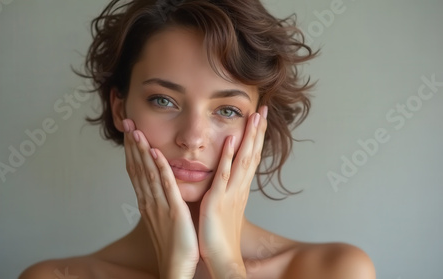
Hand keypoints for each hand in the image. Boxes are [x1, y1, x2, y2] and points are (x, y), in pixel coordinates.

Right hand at [122, 119, 198, 278]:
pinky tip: (156, 153)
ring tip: (136, 131)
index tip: (129, 134)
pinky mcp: (174, 211)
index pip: (136, 171)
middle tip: (127, 124)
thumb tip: (158, 187)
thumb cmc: (173, 245)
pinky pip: (166, 186)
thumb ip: (160, 201)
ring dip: (142, 151)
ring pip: (148, 173)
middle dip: (132, 145)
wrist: (176, 268)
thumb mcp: (163, 218)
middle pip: (138, 168)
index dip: (132, 151)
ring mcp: (160, 206)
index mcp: (148, 202)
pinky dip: (160, 169)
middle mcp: (150, 201)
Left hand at [198, 105, 267, 277]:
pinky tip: (232, 140)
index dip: (256, 138)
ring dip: (250, 137)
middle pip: (252, 154)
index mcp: (240, 189)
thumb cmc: (220, 235)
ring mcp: (231, 192)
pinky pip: (225, 174)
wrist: (223, 257)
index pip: (251, 158)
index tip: (259, 119)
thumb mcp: (224, 207)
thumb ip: (225, 191)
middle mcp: (240, 188)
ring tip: (255, 117)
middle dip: (258, 131)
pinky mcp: (219, 199)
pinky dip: (229, 156)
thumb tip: (224, 179)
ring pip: (244, 160)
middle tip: (263, 110)